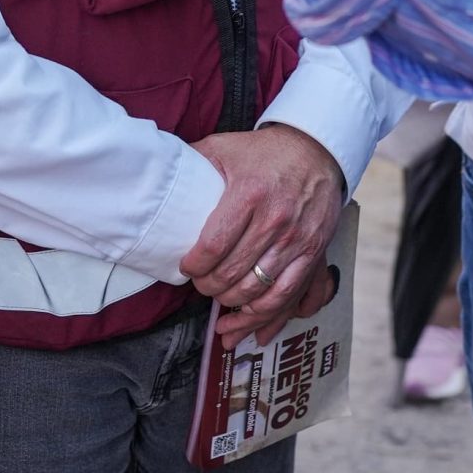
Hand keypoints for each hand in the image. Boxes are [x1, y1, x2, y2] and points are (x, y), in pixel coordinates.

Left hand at [182, 125, 345, 344]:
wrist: (316, 150)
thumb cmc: (263, 153)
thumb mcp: (224, 147)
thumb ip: (192, 162)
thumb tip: (157, 177)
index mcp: (249, 193)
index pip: (214, 246)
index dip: (194, 266)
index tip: (185, 267)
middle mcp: (275, 219)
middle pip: (233, 273)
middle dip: (209, 287)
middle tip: (200, 284)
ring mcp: (297, 239)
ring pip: (259, 291)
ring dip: (233, 304)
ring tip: (220, 301)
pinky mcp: (313, 252)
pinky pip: (288, 294)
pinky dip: (267, 316)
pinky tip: (249, 324)